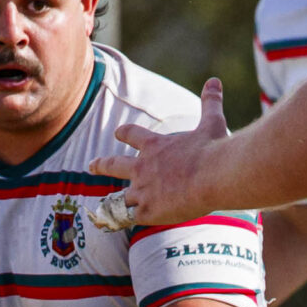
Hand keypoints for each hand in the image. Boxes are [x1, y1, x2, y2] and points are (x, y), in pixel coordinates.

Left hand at [91, 78, 230, 230]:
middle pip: (114, 165)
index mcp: (155, 146)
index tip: (118, 132)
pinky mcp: (148, 211)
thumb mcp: (211, 123)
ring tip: (101, 209)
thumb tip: (214, 80)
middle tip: (91, 165)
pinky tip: (112, 225)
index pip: (132, 135)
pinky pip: (128, 218)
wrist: (213, 175)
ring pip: (119, 197)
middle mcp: (143, 167)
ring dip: (111, 202)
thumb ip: (210, 102)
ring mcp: (143, 190)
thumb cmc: (212, 149)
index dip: (124, 134)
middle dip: (101, 165)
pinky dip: (120, 221)